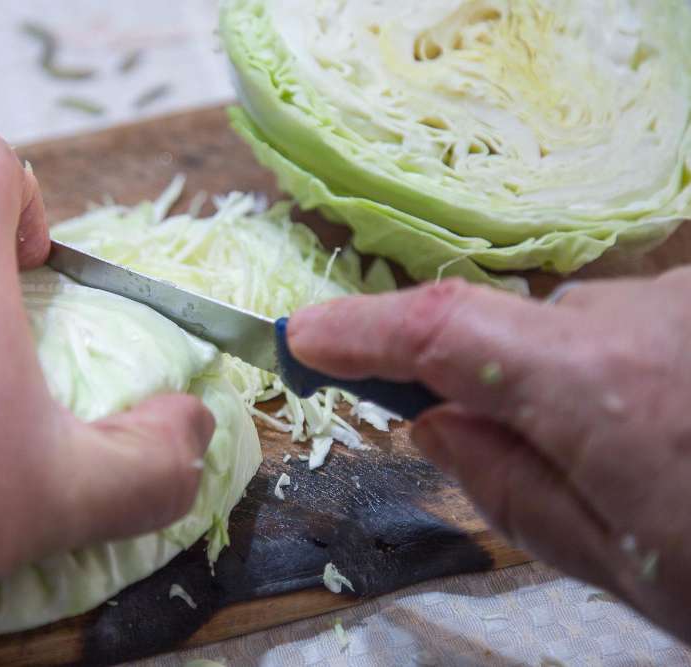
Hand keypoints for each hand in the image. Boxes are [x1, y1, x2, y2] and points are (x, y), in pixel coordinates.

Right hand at [288, 273, 690, 640]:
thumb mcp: (616, 561)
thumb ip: (509, 488)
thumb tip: (433, 425)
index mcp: (603, 385)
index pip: (446, 331)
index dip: (362, 329)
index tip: (301, 339)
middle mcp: (642, 315)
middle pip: (510, 330)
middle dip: (485, 384)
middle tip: (501, 455)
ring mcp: (682, 298)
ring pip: (569, 328)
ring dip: (562, 382)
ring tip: (623, 460)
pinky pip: (624, 325)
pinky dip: (612, 371)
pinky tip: (661, 427)